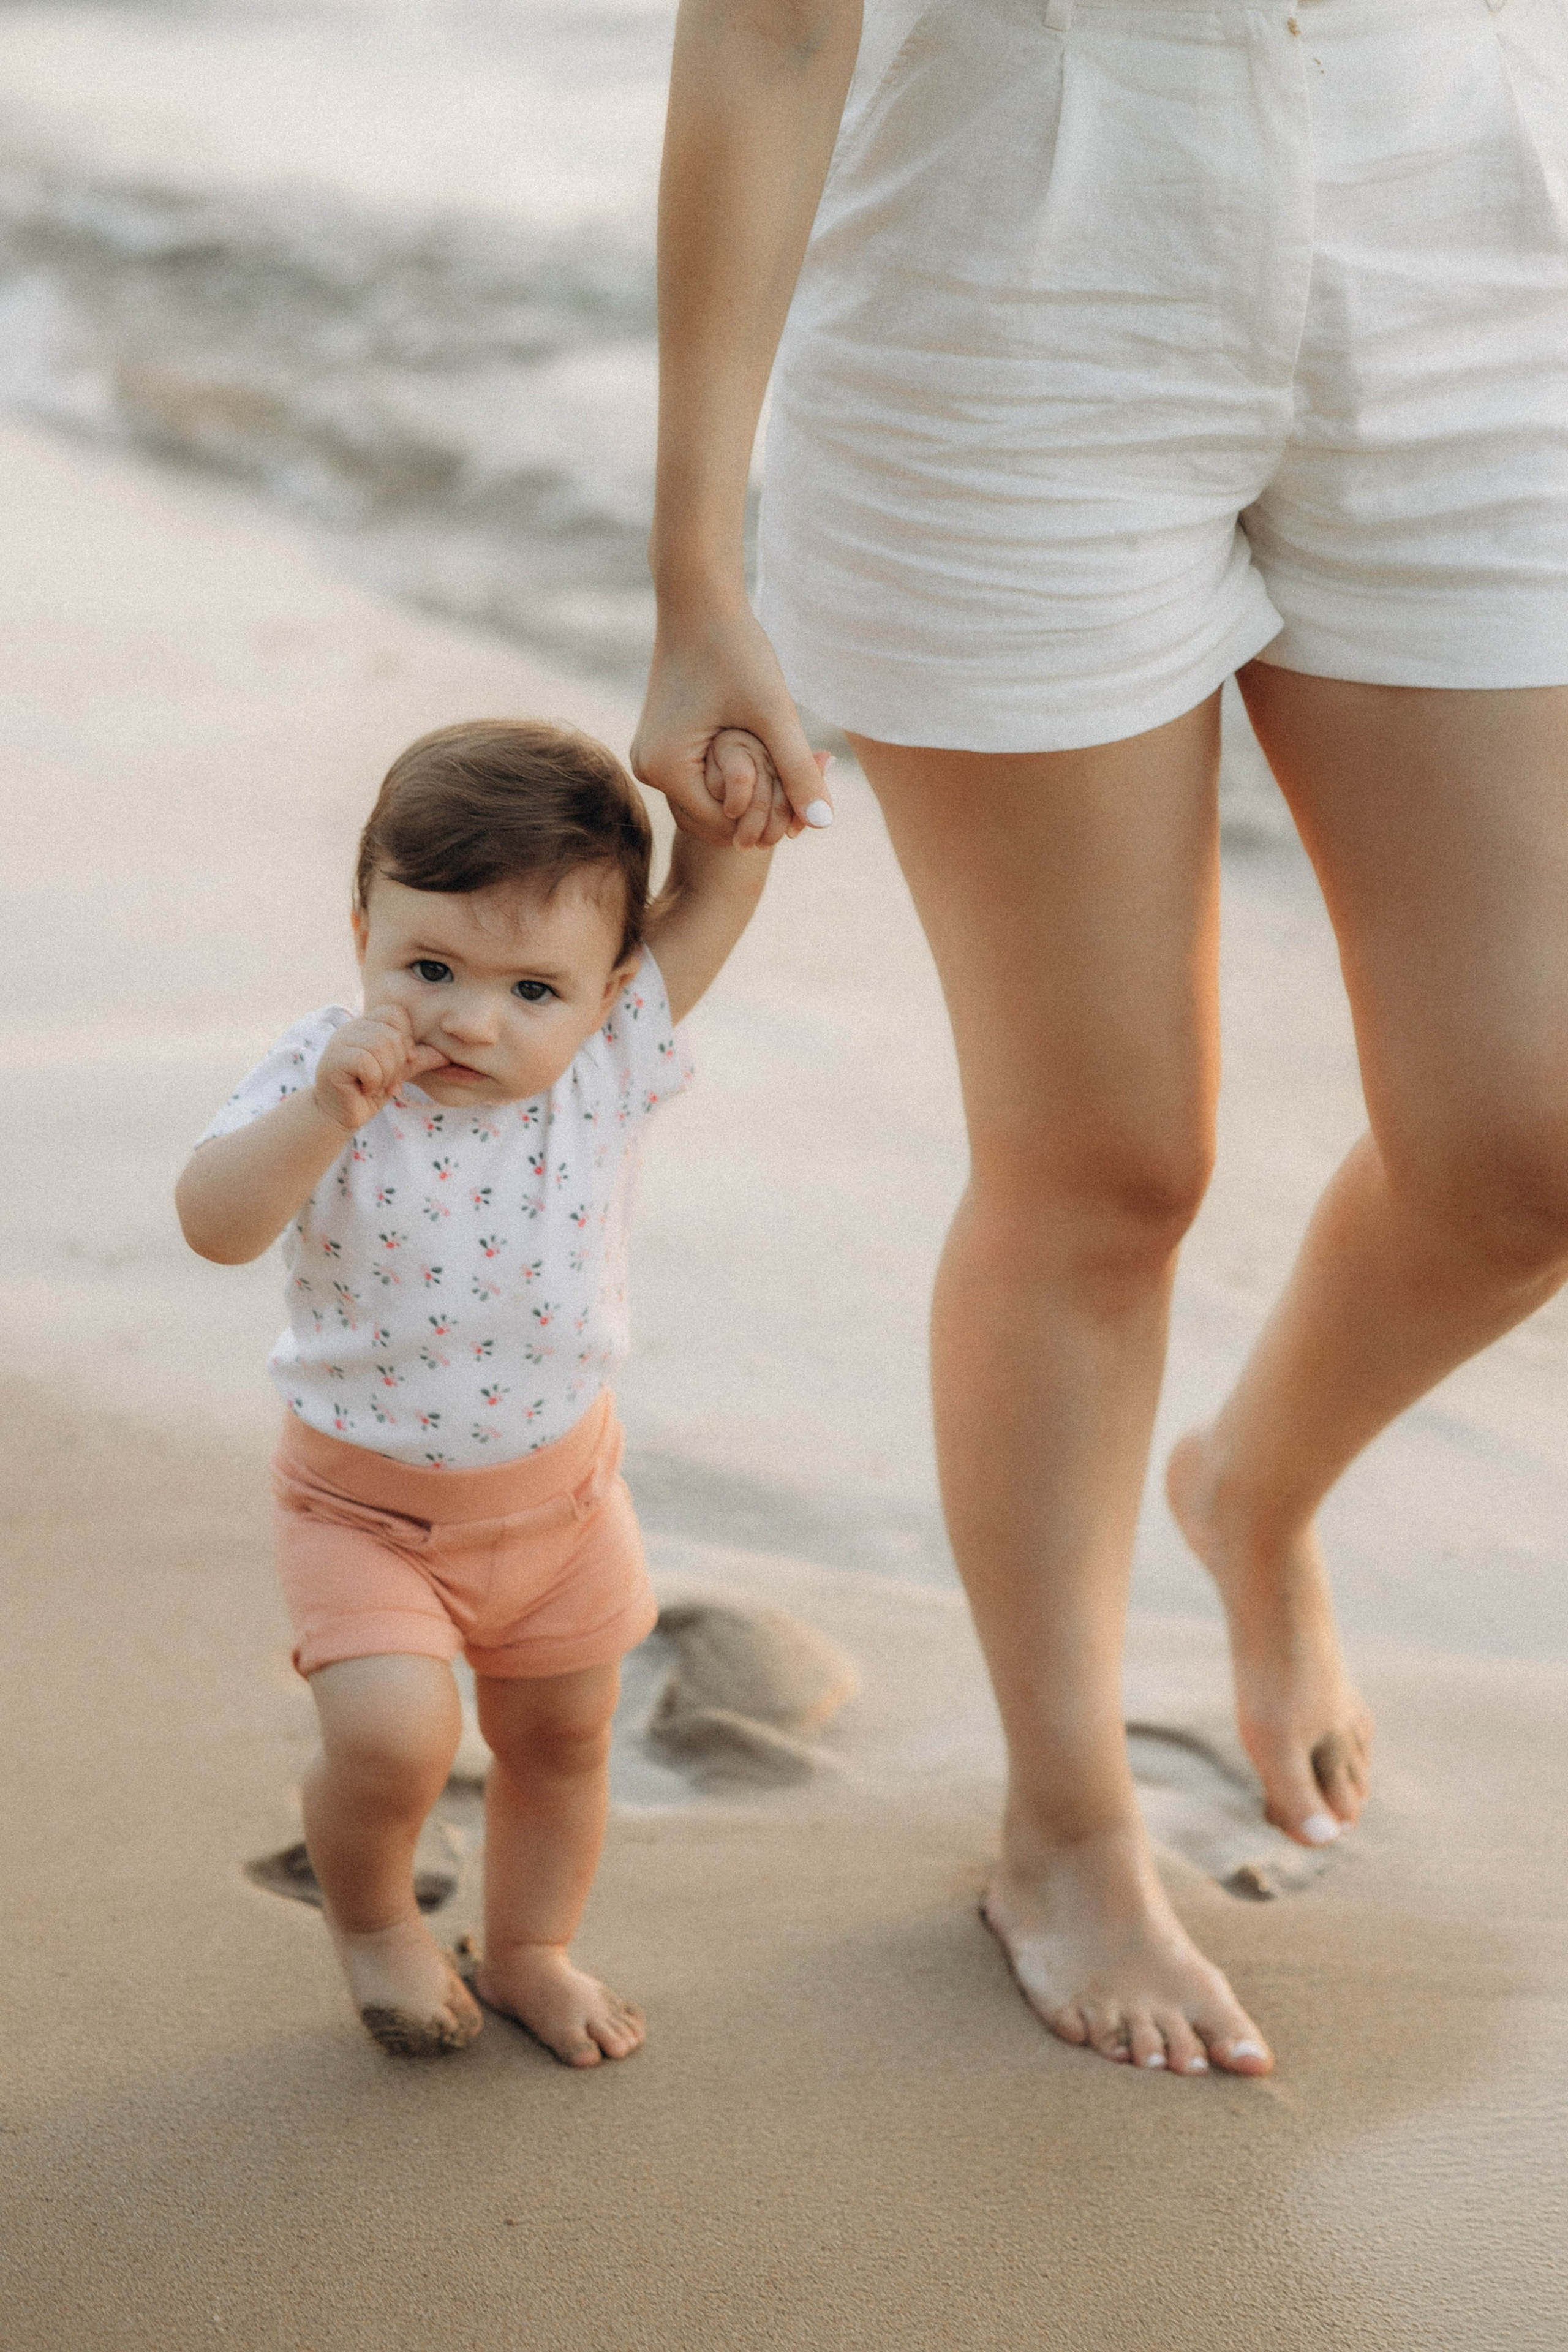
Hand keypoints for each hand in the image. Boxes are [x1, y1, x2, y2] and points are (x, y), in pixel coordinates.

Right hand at [314, 1005, 450, 1131]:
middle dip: (397, 1063)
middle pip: (391, 1032)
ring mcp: (339, 1043)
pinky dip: (373, 1081)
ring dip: (386, 1074)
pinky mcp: (333, 1061)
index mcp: (366, 1025)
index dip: (406, 1037)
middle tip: (387, 1081)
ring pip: (379, 1046)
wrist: (339, 1116)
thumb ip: (419, 1060)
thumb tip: (447, 1054)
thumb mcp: (399, 1072)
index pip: (395, 1012)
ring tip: (376, 1086)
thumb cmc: (368, 1092)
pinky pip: (366, 1062)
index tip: (405, 1061)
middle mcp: (350, 1029)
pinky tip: (365, 1090)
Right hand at [631, 601, 835, 845]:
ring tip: (787, 768)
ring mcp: (650, 756)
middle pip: (715, 818)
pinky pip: (702, 776)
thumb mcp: (774, 713)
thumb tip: (824, 824)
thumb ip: (798, 770)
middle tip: (803, 787)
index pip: (725, 827)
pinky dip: (733, 774)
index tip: (805, 807)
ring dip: (749, 792)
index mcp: (666, 769)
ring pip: (710, 799)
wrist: (699, 600)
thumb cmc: (736, 648)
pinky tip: (764, 753)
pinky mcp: (659, 742)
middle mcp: (647, 769)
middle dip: (759, 811)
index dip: (769, 824)